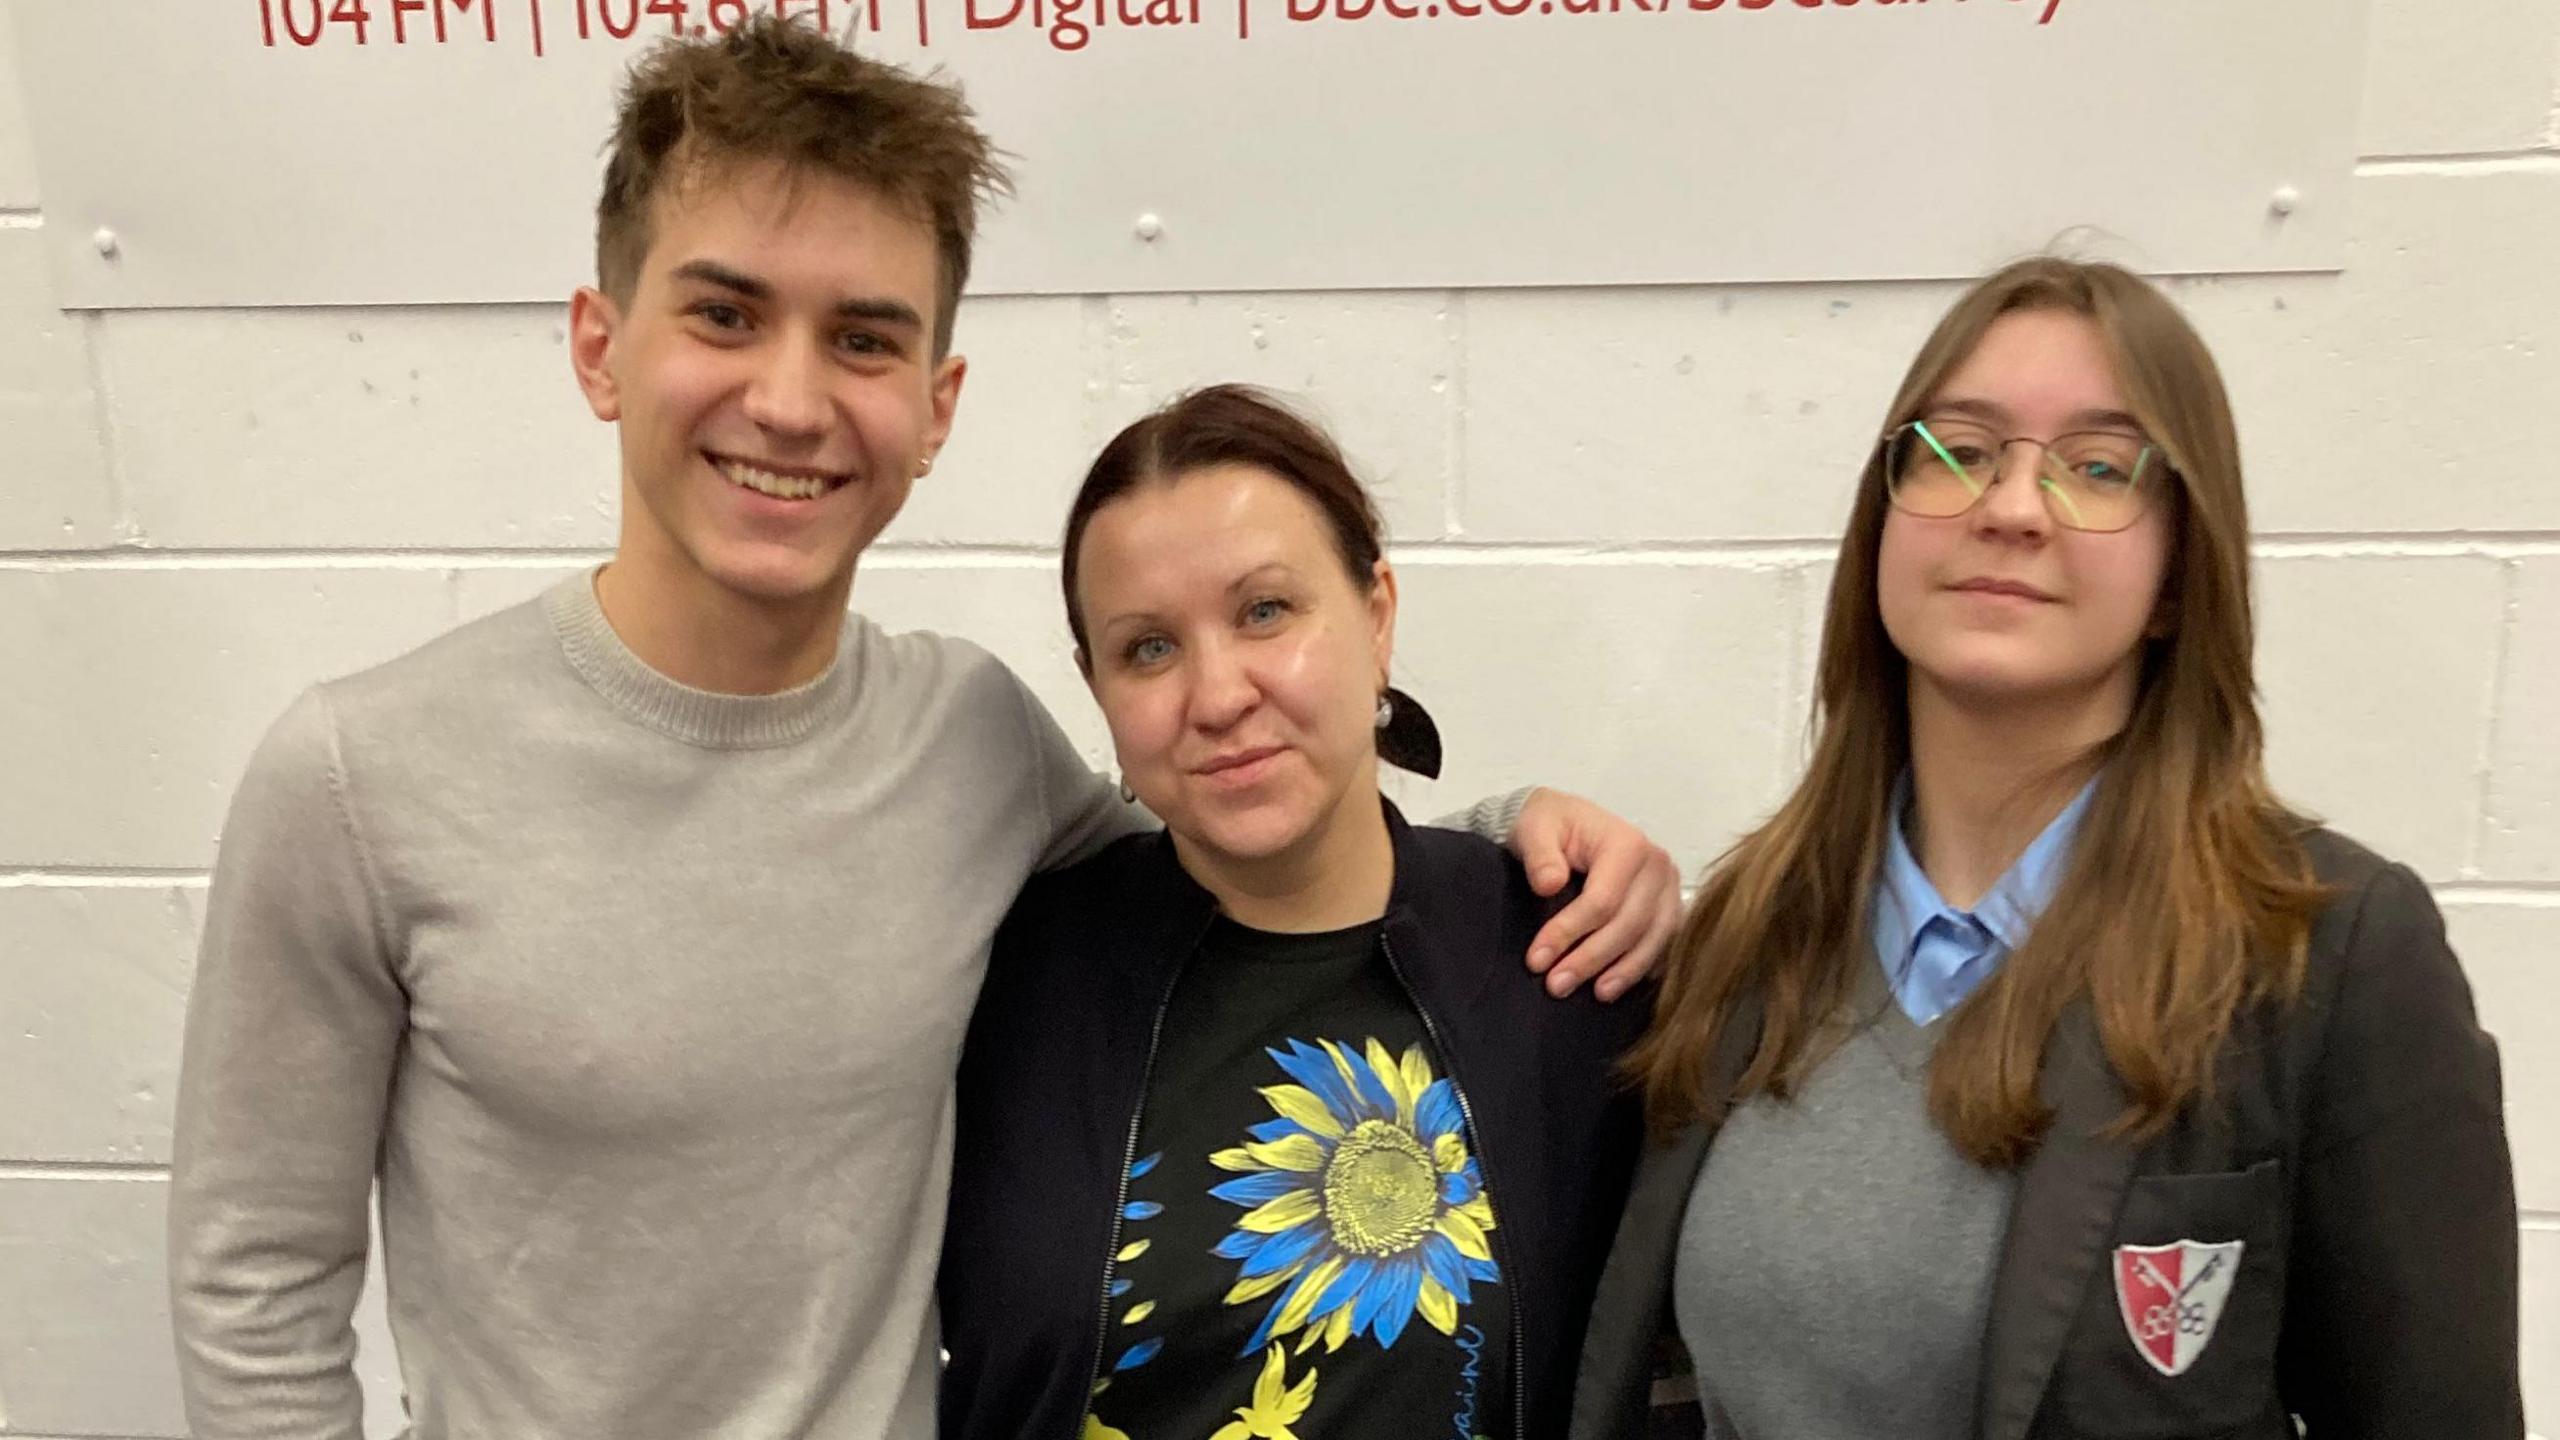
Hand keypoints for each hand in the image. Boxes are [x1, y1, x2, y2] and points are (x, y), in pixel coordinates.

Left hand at [1509, 788, 1682, 1001]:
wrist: (1566, 822)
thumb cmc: (1549, 824)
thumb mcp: (1534, 828)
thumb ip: (1540, 854)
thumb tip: (1549, 884)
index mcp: (1628, 843)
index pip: (1602, 900)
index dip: (1569, 933)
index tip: (1537, 960)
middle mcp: (1657, 865)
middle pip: (1629, 924)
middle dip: (1591, 959)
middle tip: (1556, 985)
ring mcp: (1668, 888)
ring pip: (1653, 939)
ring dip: (1623, 972)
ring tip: (1595, 994)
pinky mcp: (1669, 907)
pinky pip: (1665, 944)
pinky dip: (1644, 967)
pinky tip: (1621, 985)